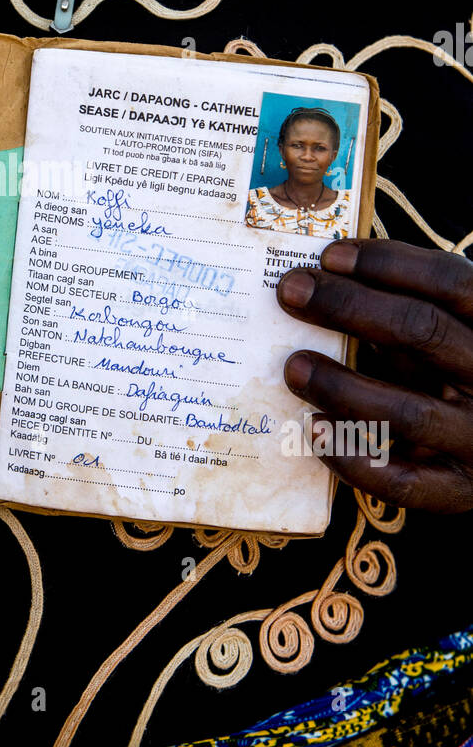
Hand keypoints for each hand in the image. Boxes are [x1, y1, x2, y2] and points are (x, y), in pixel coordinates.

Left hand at [277, 239, 472, 513]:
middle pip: (423, 331)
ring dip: (342, 385)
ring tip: (293, 365)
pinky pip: (402, 481)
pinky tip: (315, 430)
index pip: (450, 282)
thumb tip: (327, 282)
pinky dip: (354, 458)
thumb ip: (409, 316)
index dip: (389, 264)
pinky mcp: (459, 491)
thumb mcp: (450, 337)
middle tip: (290, 291)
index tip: (330, 255)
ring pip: (410, 410)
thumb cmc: (460, 376)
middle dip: (348, 306)